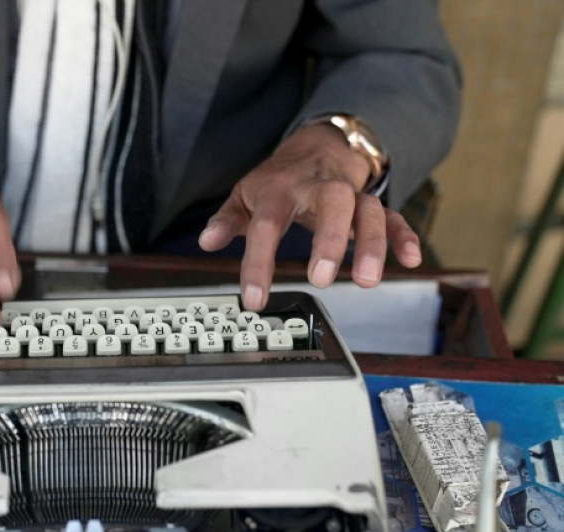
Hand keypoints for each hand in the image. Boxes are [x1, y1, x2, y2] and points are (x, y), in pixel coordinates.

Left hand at [197, 123, 421, 309]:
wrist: (316, 147)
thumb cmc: (277, 181)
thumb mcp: (245, 195)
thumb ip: (226, 220)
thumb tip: (207, 241)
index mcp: (279, 191)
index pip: (266, 226)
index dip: (258, 263)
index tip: (253, 299)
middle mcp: (318, 189)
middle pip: (331, 204)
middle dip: (328, 240)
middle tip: (321, 279)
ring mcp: (349, 195)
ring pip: (367, 210)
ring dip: (371, 243)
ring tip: (367, 280)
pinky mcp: (371, 205)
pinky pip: (393, 217)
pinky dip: (403, 236)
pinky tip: (410, 259)